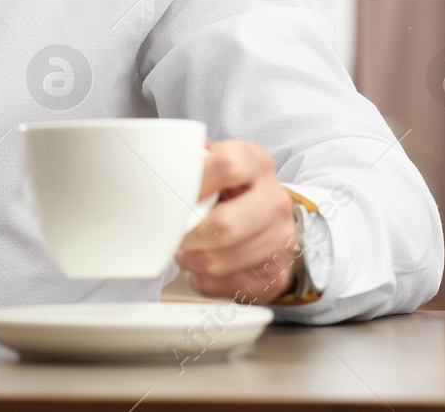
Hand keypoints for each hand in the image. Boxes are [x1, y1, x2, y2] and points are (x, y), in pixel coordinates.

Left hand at [173, 139, 297, 303]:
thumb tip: (164, 160)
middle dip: (188, 234)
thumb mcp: (219, 164)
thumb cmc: (234, 190)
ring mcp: (280, 241)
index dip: (194, 182)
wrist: (270, 221)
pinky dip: (201, 278)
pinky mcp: (274, 276)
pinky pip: (221, 285)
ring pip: (217, 262)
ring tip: (187, 248)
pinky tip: (203, 264)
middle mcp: (275, 203)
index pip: (227, 166)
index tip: (176, 194)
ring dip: (190, 259)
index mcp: (257, 165)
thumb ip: (194, 160)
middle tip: (177, 232)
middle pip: (224, 225)